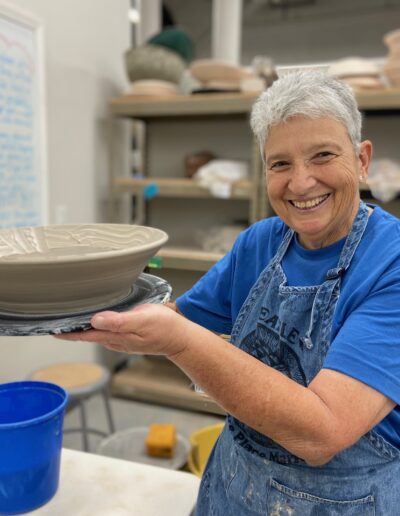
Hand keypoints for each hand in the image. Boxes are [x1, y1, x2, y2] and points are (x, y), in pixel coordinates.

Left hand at [55, 303, 189, 356]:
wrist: (180, 337)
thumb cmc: (164, 327)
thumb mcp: (142, 320)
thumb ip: (119, 321)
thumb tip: (96, 320)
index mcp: (116, 336)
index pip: (86, 335)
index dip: (70, 333)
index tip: (54, 330)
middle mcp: (116, 340)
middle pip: (89, 335)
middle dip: (73, 330)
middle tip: (57, 321)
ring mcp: (122, 339)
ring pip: (97, 333)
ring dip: (84, 328)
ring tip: (71, 319)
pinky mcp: (128, 335)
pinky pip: (107, 330)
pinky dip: (97, 325)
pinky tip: (95, 319)